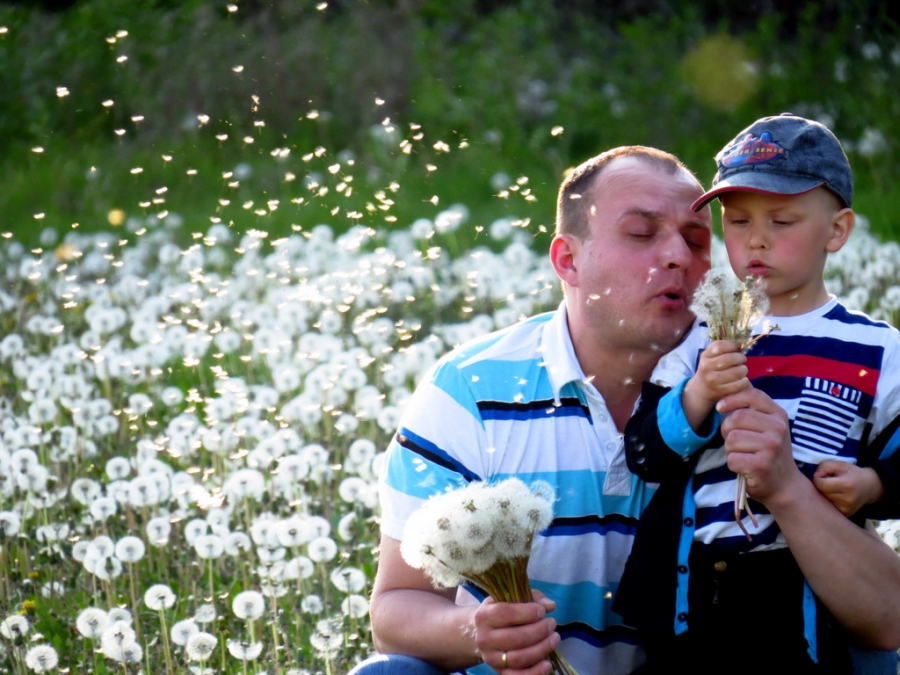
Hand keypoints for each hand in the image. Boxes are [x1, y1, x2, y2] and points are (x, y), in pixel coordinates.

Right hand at [474, 592, 559, 674]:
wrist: (481, 634)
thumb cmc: (500, 613)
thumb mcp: (510, 599)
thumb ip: (532, 597)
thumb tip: (551, 605)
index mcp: (484, 616)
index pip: (505, 614)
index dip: (527, 612)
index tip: (542, 611)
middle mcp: (484, 638)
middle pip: (515, 638)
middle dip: (539, 631)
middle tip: (552, 624)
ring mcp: (491, 658)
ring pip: (518, 658)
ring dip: (541, 649)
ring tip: (554, 638)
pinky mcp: (499, 672)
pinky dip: (535, 672)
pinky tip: (548, 664)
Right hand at [682, 340, 748, 431]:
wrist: (702, 388)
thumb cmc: (711, 369)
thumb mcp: (710, 357)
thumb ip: (723, 349)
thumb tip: (741, 344)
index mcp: (705, 356)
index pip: (719, 346)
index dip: (732, 345)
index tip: (737, 347)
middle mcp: (706, 367)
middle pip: (730, 359)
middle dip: (741, 358)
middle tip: (743, 360)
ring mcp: (713, 380)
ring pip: (736, 372)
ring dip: (744, 370)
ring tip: (743, 370)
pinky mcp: (720, 391)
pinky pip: (738, 384)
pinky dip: (744, 381)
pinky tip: (743, 379)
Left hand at [717, 385, 800, 504]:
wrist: (784, 484)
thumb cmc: (769, 451)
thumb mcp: (767, 425)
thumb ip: (753, 407)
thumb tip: (737, 381)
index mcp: (778, 414)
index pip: (751, 395)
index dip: (731, 399)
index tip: (720, 408)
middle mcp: (778, 428)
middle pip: (735, 419)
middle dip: (727, 431)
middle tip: (736, 442)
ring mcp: (771, 446)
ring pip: (731, 439)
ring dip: (730, 450)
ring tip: (743, 455)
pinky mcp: (762, 465)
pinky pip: (732, 458)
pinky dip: (733, 464)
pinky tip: (745, 467)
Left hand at [813, 461, 884, 516]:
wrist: (869, 487)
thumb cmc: (851, 473)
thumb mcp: (838, 464)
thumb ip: (823, 467)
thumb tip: (815, 478)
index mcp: (846, 485)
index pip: (820, 484)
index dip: (818, 478)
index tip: (824, 475)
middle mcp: (846, 500)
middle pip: (821, 493)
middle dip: (821, 486)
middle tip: (830, 482)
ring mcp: (846, 509)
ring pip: (824, 501)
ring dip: (824, 494)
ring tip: (834, 489)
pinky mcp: (845, 515)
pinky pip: (829, 508)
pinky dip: (829, 501)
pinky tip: (836, 496)